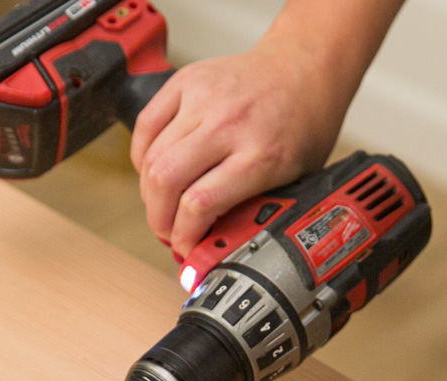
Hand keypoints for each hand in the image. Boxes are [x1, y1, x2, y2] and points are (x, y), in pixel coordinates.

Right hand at [130, 35, 351, 257]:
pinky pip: (146, 126)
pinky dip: (142, 156)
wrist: (304, 66)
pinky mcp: (185, 82)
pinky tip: (152, 171)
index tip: (186, 248)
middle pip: (165, 181)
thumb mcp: (293, 176)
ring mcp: (203, 98)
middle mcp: (228, 123)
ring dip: (149, 193)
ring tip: (161, 206)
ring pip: (150, 158)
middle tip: (166, 232)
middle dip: (159, 219)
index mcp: (261, 154)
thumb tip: (214, 246)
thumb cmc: (302, 123)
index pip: (199, 204)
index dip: (184, 236)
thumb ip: (253, 206)